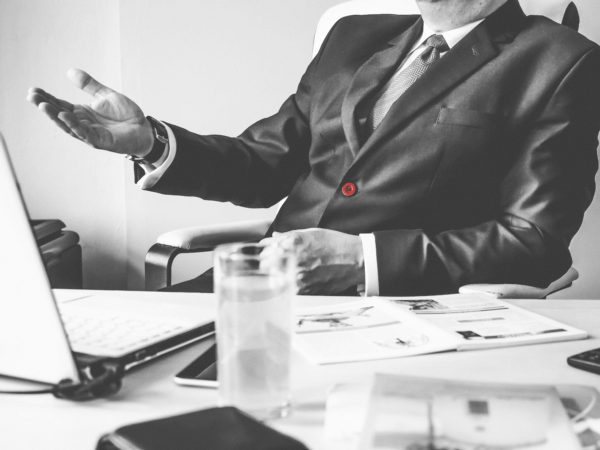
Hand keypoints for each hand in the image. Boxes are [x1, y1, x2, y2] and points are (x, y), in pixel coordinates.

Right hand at [27, 68, 153, 156]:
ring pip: (69, 125)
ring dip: (55, 116)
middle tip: (32, 96)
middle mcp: (83, 124)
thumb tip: (70, 71)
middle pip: (60, 115)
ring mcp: (91, 133)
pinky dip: (74, 124)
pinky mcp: (100, 141)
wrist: (144, 129)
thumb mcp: (106, 95)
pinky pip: (84, 133)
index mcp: (83, 113)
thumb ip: (89, 85)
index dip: (47, 98)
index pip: (61, 105)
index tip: (33, 90)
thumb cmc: (126, 115)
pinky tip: (65, 115)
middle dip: (46, 106)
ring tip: (42, 105)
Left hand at [267, 228, 364, 294]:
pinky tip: (297, 279)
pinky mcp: (305, 292)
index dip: (264, 253)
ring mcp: (298, 279)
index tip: (267, 254)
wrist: (355, 260)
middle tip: (273, 264)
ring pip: (273, 281)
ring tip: (287, 271)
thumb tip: (272, 239)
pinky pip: (287, 290)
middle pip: (264, 268)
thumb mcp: (310, 233)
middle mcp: (293, 261)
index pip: (263, 252)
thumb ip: (288, 236)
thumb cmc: (335, 244)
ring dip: (276, 277)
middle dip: (266, 265)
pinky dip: (288, 286)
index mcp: (292, 244)